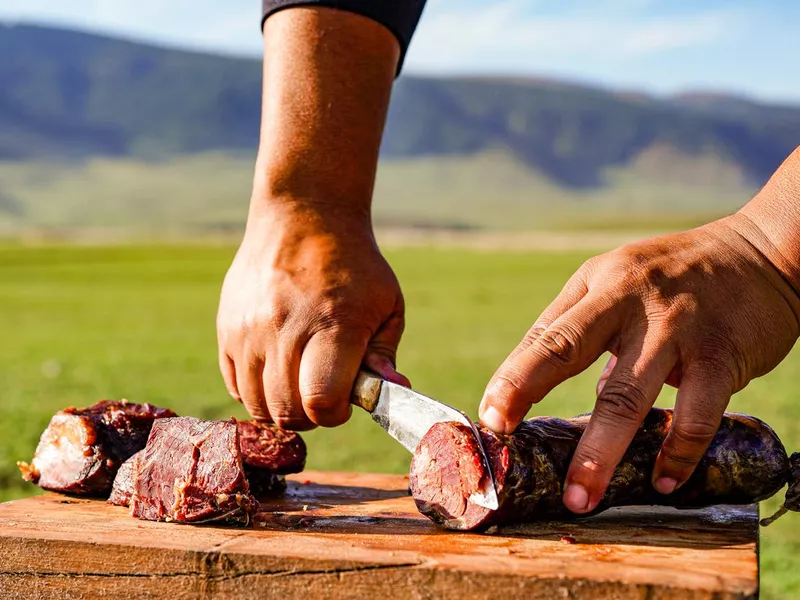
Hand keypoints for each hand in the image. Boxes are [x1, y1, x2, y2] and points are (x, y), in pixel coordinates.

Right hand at [217, 201, 407, 428]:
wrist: (302, 216)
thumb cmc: (354, 266)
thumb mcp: (386, 304)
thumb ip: (384, 355)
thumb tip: (392, 394)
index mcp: (333, 323)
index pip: (321, 399)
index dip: (334, 414)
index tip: (344, 402)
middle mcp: (285, 327)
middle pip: (287, 410)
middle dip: (311, 416)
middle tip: (324, 395)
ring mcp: (249, 329)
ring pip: (257, 403)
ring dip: (282, 409)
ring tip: (301, 386)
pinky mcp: (227, 328)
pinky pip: (235, 385)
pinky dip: (257, 392)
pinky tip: (278, 373)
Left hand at [479, 215, 799, 513]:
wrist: (764, 252)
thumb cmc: (677, 276)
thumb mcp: (620, 283)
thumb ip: (585, 331)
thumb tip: (555, 389)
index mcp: (597, 284)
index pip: (544, 335)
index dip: (513, 378)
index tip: (489, 418)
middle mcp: (628, 299)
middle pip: (566, 348)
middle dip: (525, 392)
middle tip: (502, 438)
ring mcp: (674, 325)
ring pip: (626, 395)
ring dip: (599, 453)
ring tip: (580, 497)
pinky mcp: (720, 353)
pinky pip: (695, 414)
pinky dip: (676, 454)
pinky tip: (663, 480)